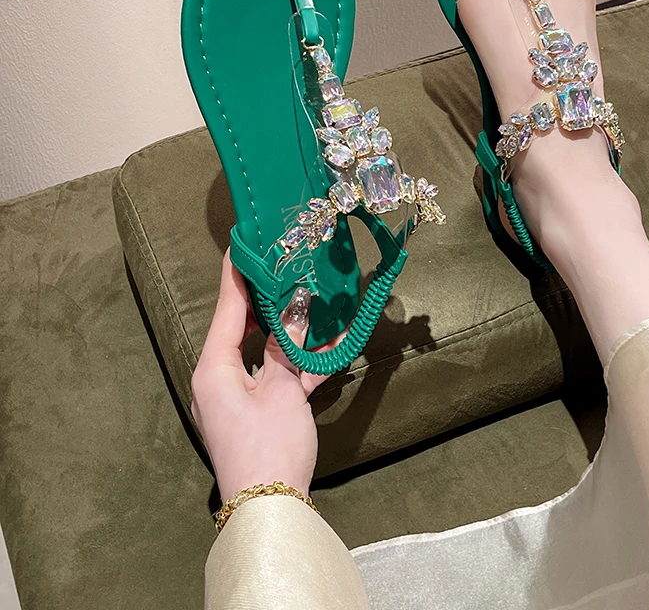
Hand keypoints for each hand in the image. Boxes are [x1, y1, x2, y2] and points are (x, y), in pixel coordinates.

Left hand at [191, 251, 335, 498]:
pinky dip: (300, 365)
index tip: (242, 243)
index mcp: (214, 367)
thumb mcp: (282, 390)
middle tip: (286, 266)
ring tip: (315, 301)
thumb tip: (296, 309)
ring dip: (292, 334)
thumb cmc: (269, 444)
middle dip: (269, 300)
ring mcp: (239, 397)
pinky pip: (278, 378)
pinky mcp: (258, 412)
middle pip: (245, 328)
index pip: (227, 309)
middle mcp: (219, 378)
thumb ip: (288, 346)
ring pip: (266, 352)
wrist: (271, 508)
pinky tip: (330, 348)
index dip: (236, 275)